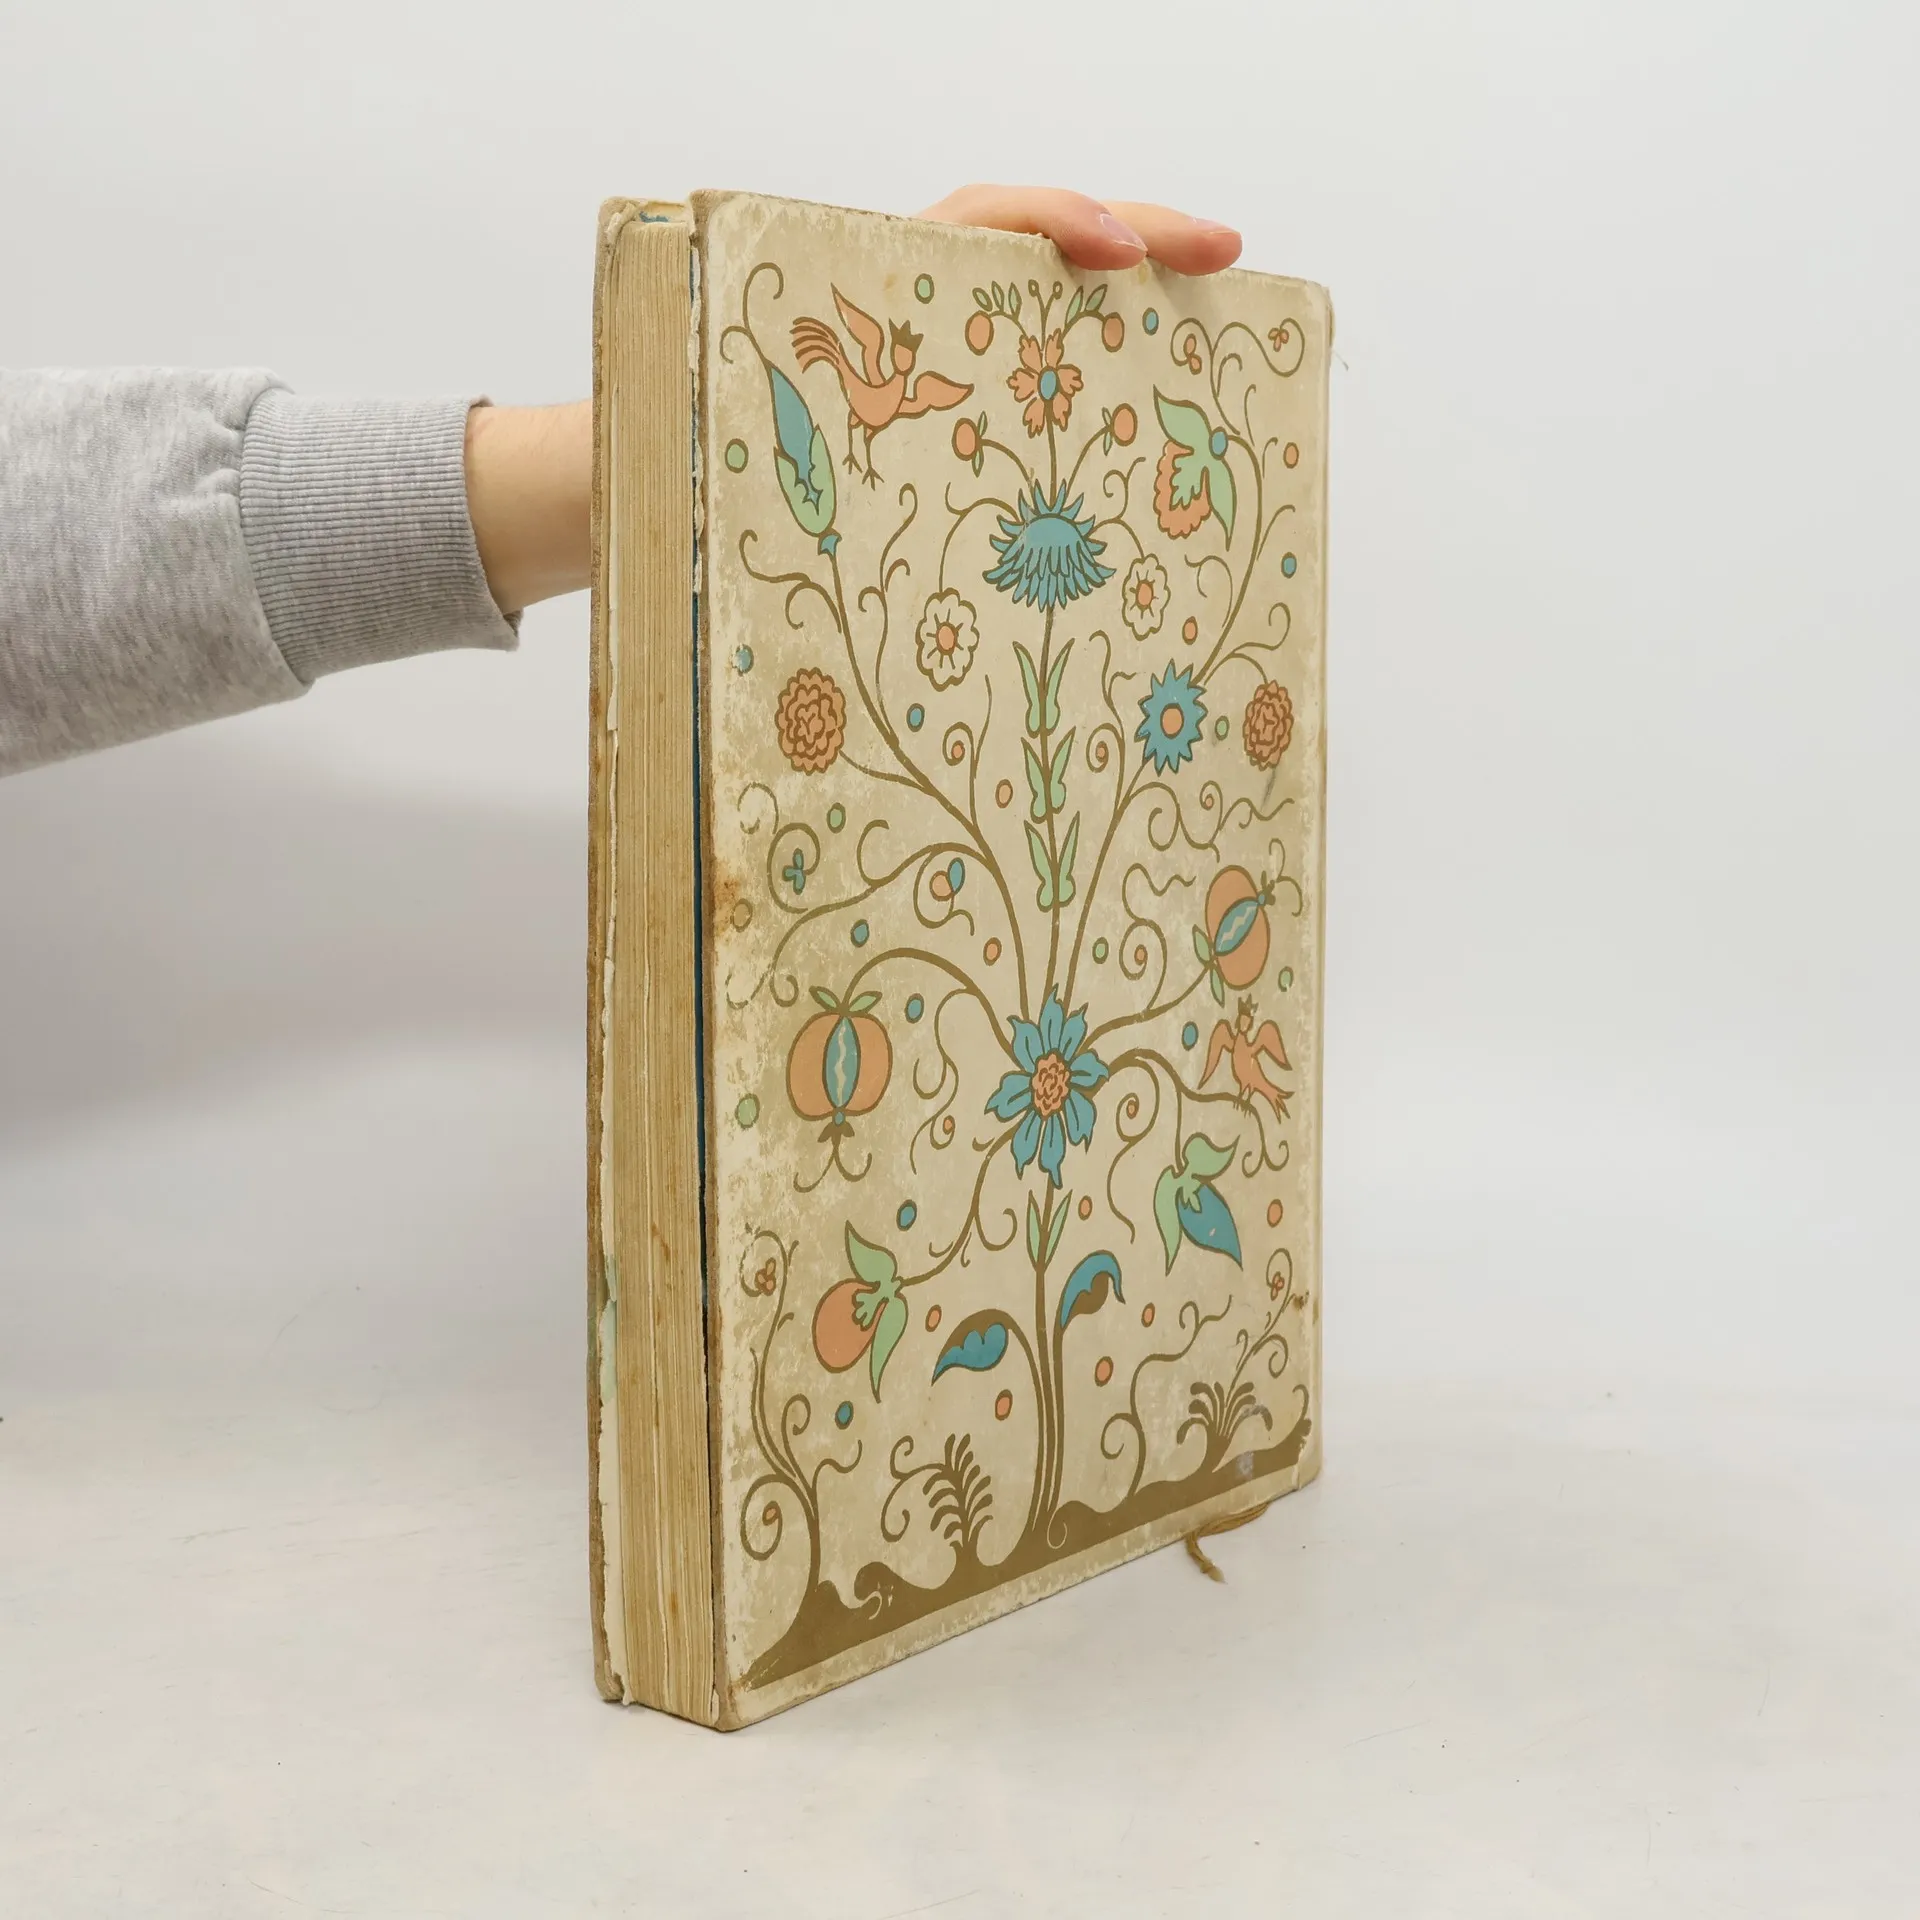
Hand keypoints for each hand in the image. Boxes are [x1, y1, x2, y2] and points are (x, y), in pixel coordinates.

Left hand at [469, 187, 1240, 612]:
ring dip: (1130, 339)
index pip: (977, 220)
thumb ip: (750, 453)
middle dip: (1142, 249)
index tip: (1113, 256)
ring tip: (1211, 369)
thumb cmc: (669, 463)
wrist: (639, 500)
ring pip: (1046, 334)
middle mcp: (911, 325)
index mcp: (863, 297)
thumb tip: (786, 478)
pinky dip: (1087, 417)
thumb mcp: (708, 439)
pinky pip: (1025, 406)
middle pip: (1041, 257)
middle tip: (1231, 259)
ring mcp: (932, 374)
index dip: (1053, 221)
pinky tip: (1135, 477)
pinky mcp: (938, 424)